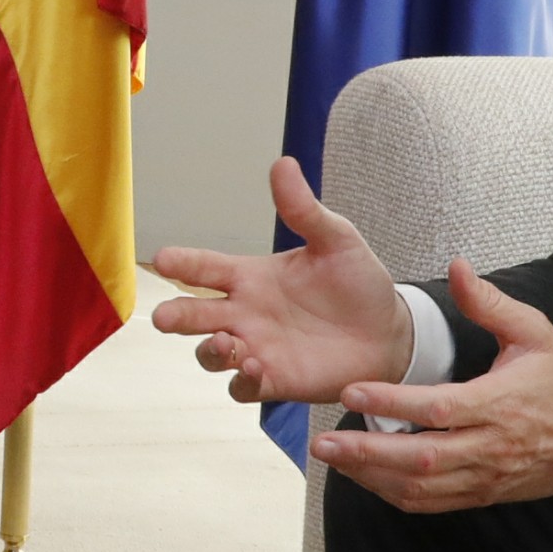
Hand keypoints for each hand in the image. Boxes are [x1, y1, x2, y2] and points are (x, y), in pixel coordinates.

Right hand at [147, 158, 416, 405]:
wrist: (389, 333)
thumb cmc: (358, 284)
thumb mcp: (336, 240)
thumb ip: (304, 210)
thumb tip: (283, 163)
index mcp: (252, 276)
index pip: (206, 268)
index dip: (183, 263)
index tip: (163, 258)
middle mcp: (245, 313)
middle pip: (194, 314)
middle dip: (176, 316)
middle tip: (164, 318)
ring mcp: (256, 348)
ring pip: (211, 354)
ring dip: (210, 351)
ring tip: (226, 343)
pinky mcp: (274, 381)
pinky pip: (242, 388)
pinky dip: (240, 381)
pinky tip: (255, 369)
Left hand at [315, 262, 552, 513]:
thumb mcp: (535, 333)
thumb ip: (490, 303)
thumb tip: (457, 267)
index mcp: (499, 404)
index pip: (438, 408)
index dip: (392, 403)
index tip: (352, 392)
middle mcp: (489, 447)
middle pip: (420, 458)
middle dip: (366, 453)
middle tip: (321, 442)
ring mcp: (483, 476)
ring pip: (419, 487)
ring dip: (370, 476)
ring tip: (332, 458)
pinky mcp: (480, 495)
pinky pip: (429, 503)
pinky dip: (391, 494)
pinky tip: (363, 476)